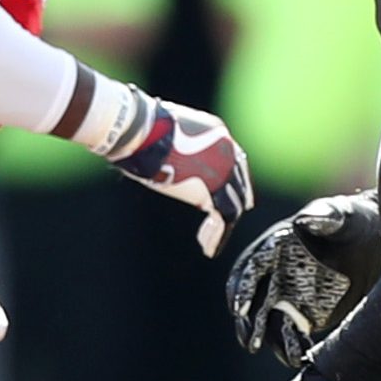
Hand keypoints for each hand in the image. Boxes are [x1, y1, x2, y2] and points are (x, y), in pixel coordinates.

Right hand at [96, 87, 253, 254]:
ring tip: (208, 240)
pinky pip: (223, 218)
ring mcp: (224, 169)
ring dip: (222, 224)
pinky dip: (216, 236)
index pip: (232, 159)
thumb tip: (164, 166)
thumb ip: (177, 152)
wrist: (143, 132)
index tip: (227, 190)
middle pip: (238, 182)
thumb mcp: (167, 138)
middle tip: (233, 216)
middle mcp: (227, 150)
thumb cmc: (143, 131)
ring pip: (233, 203)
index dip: (231, 177)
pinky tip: (207, 248)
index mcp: (217, 134)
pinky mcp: (214, 189)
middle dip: (237, 199)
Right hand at [227, 192, 380, 366]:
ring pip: (269, 321)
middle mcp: (274, 274)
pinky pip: (291, 332)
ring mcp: (287, 295)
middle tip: (251, 341)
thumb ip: (324, 216)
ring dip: (270, 340)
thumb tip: (303, 220)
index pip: (250, 269)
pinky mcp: (304, 313)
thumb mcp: (342, 216)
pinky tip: (299, 359)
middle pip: (252, 300)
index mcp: (274, 248)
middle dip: (248, 322)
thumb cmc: (353, 222)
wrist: (374, 244)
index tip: (239, 308)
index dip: (242, 289)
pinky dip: (292, 346)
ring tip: (285, 357)